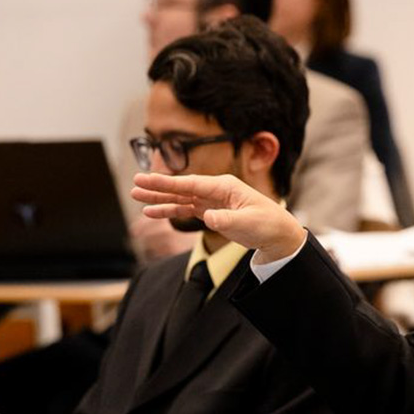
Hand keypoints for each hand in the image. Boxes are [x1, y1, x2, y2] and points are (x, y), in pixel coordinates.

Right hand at [132, 172, 305, 262]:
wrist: (278, 235)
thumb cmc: (267, 225)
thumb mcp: (248, 223)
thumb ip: (227, 220)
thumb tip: (208, 217)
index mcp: (225, 186)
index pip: (190, 184)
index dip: (166, 183)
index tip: (146, 179)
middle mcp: (216, 190)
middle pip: (181, 188)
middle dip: (157, 187)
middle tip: (134, 185)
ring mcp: (213, 200)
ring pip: (181, 198)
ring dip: (160, 199)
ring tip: (137, 198)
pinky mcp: (212, 211)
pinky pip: (186, 209)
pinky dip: (170, 210)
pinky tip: (154, 211)